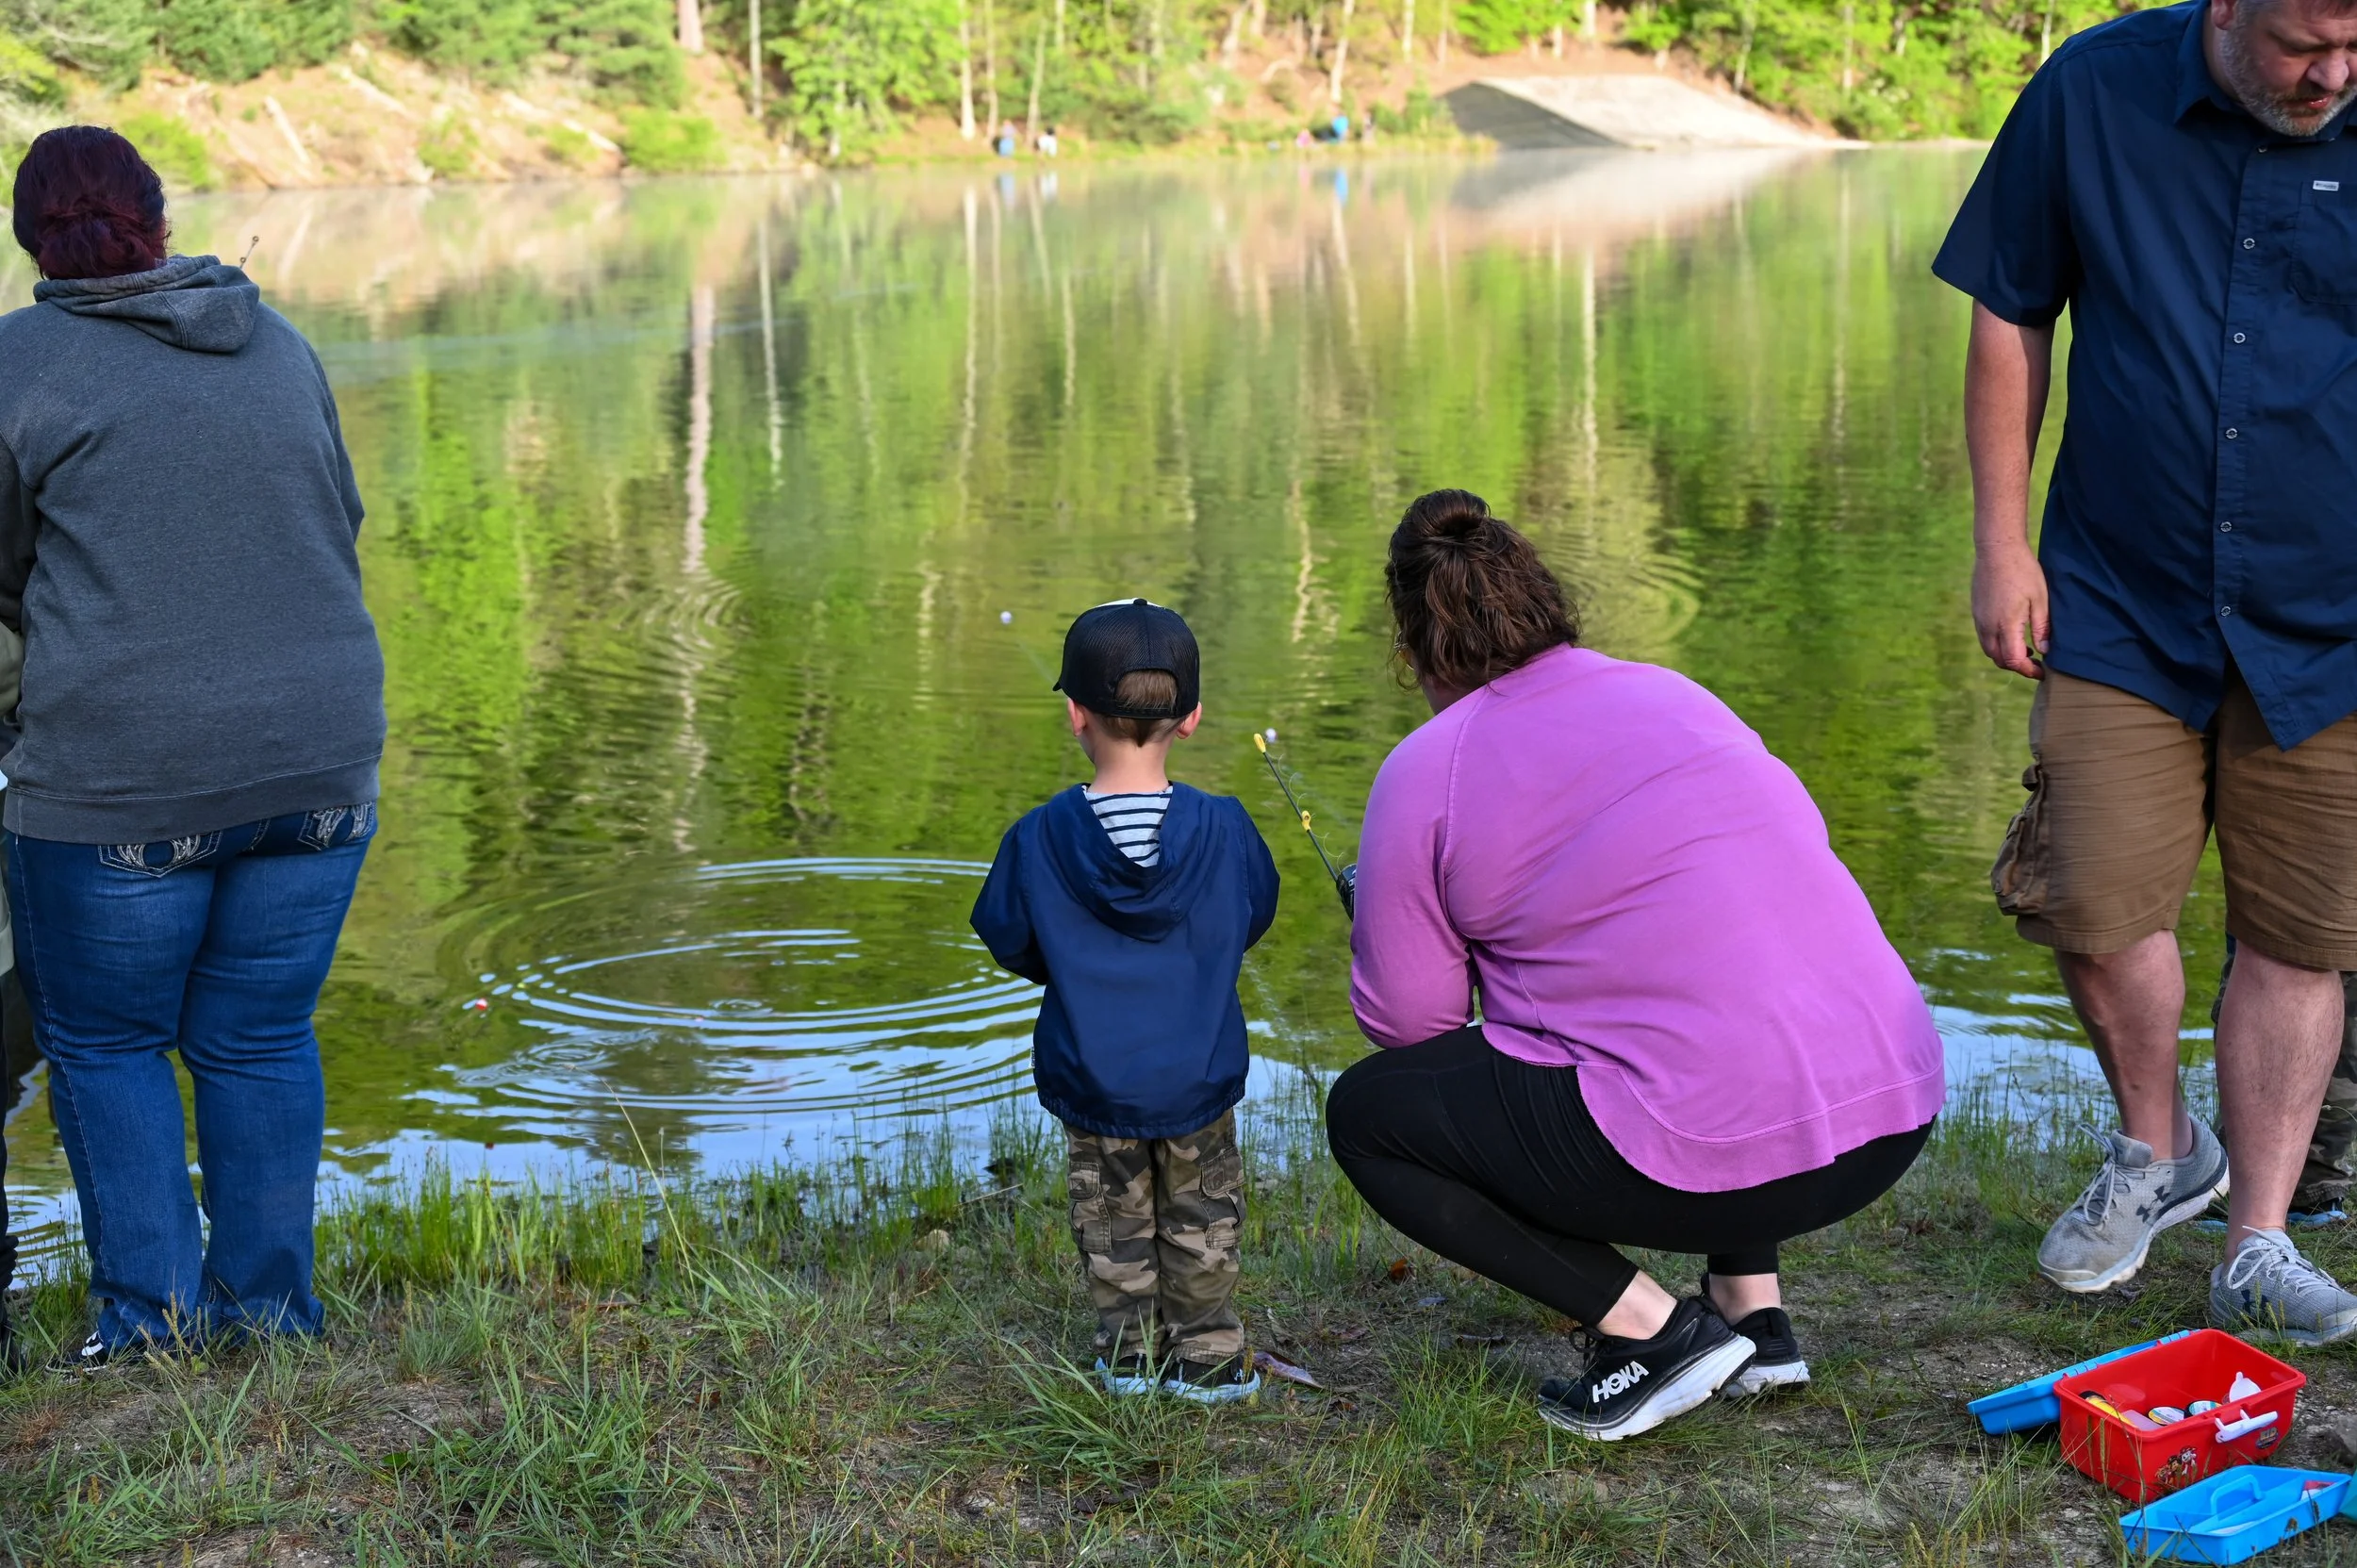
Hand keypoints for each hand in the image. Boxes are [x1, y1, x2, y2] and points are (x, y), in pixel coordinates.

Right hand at [1973, 542, 2049, 679]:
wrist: (1997, 549)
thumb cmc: (2023, 571)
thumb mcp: (2040, 599)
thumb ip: (2042, 627)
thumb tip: (2045, 650)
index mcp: (2005, 625)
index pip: (2013, 660)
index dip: (2028, 670)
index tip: (2043, 672)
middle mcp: (1987, 626)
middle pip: (1998, 659)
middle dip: (2016, 666)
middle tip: (2036, 664)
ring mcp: (1979, 619)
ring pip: (1989, 649)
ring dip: (2005, 655)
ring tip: (2026, 650)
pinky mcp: (1976, 612)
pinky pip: (1984, 637)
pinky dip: (1998, 643)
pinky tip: (2012, 634)